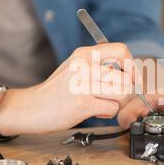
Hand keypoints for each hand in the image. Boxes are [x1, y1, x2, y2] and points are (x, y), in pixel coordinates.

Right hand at [0, 43, 134, 134]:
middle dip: (124, 92)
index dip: (132, 66)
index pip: (121, 50)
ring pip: (123, 93)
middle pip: (127, 78)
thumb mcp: (75, 67)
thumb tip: (129, 73)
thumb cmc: (56, 91)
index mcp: (84, 54)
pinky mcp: (83, 103)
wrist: (31, 107)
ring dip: (116, 103)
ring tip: (100, 104)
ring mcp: (83, 84)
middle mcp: (85, 65)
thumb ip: (98, 65)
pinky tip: (93, 112)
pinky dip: (107, 114)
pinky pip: (112, 108)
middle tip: (111, 98)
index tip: (132, 78)